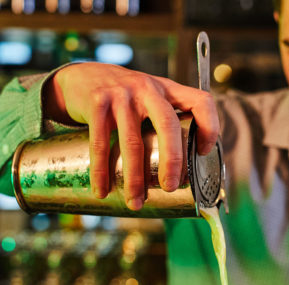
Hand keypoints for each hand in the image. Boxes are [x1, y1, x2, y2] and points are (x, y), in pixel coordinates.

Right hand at [43, 62, 218, 209]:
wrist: (79, 76)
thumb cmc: (123, 97)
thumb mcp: (150, 99)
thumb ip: (165, 122)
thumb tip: (181, 170)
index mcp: (168, 90)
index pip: (201, 101)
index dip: (210, 127)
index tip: (202, 153)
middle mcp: (148, 89)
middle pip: (168, 125)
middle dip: (172, 161)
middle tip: (169, 187)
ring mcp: (122, 95)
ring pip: (133, 142)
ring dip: (134, 179)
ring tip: (135, 202)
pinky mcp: (96, 103)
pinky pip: (100, 143)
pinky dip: (101, 171)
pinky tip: (102, 191)